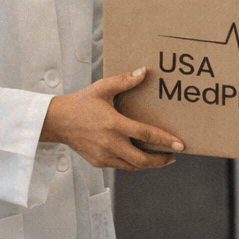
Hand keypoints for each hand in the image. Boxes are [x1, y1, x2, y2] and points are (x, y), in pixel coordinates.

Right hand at [42, 67, 183, 170]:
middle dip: (161, 160)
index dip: (165, 141)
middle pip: (142, 160)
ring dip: (148, 164)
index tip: (180, 145)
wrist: (57, 121)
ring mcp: (103, 155)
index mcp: (114, 124)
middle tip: (173, 155)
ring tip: (160, 158)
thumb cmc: (80, 103)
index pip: (146, 135)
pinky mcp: (98, 162)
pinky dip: (133, 164)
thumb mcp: (102, 88)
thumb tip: (144, 72)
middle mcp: (110, 143)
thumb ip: (124, 81)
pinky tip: (140, 157)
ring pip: (132, 166)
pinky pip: (121, 166)